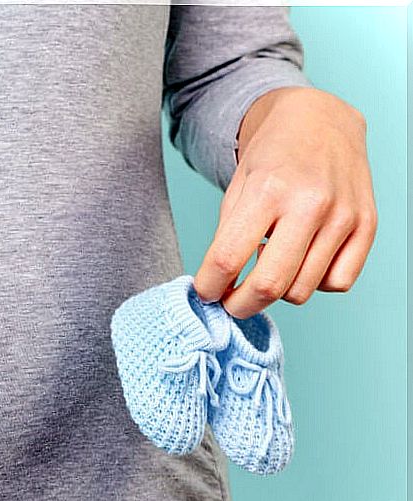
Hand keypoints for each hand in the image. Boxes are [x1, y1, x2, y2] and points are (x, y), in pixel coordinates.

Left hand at [193, 86, 377, 318]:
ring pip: (301, 291)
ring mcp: (344, 217)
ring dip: (278, 290)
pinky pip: (336, 283)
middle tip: (230, 301)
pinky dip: (315, 282)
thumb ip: (226, 237)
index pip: (226, 258)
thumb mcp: (237, 188)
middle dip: (240, 305)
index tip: (205, 292)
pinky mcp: (368, 226)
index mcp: (268, 190)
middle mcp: (310, 204)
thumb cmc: (274, 156)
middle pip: (269, 286)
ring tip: (270, 264)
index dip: (209, 287)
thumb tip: (216, 287)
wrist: (321, 121)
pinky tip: (304, 260)